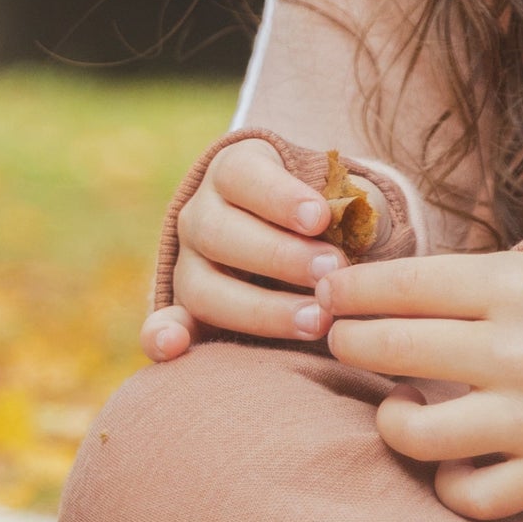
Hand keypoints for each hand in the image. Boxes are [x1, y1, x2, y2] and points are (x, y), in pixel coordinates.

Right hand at [141, 138, 351, 361]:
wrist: (300, 247)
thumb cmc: (329, 220)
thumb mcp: (342, 198)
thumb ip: (356, 206)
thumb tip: (362, 219)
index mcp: (235, 172)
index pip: (243, 175)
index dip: (279, 197)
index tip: (320, 218)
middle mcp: (200, 215)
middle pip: (218, 232)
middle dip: (278, 256)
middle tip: (330, 273)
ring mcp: (188, 264)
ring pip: (201, 286)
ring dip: (259, 309)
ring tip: (317, 321)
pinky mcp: (186, 309)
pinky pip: (160, 325)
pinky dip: (161, 336)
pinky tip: (174, 349)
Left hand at [318, 250, 522, 518]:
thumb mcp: (505, 278)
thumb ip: (433, 285)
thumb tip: (335, 293)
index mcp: (515, 288)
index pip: (401, 286)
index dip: (348, 293)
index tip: (328, 298)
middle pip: (393, 350)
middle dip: (348, 343)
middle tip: (344, 341)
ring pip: (417, 434)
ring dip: (391, 419)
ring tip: (400, 402)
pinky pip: (469, 496)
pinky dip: (447, 483)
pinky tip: (448, 458)